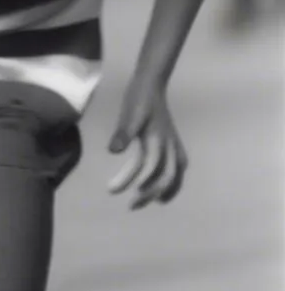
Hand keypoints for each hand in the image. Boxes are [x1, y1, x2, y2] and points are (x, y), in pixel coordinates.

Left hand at [107, 77, 187, 209]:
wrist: (152, 84)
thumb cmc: (138, 98)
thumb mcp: (129, 113)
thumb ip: (123, 132)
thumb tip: (113, 151)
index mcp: (158, 139)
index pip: (146, 166)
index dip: (130, 179)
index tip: (111, 190)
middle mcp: (169, 145)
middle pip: (165, 177)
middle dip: (149, 193)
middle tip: (131, 205)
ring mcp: (174, 145)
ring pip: (175, 175)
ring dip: (161, 191)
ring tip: (145, 202)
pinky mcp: (173, 144)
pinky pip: (178, 169)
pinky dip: (173, 183)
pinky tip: (162, 193)